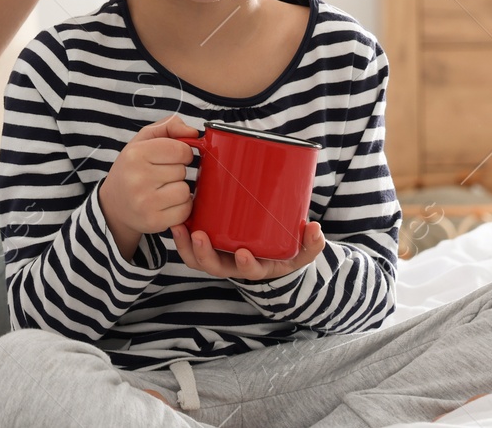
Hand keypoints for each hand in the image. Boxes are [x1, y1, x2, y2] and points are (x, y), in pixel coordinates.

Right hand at [98, 115, 202, 257]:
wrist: (113, 205)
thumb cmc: (132, 168)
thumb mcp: (143, 140)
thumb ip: (169, 126)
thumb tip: (194, 132)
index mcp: (135, 154)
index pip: (179, 149)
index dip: (182, 153)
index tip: (173, 157)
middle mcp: (138, 178)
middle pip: (182, 170)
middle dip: (177, 172)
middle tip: (161, 176)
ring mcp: (145, 202)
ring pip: (185, 191)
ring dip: (180, 190)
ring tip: (164, 190)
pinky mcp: (153, 221)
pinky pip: (184, 211)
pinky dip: (180, 207)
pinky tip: (166, 204)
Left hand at [171, 220, 326, 280]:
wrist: (270, 252)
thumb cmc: (284, 251)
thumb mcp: (302, 252)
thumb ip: (311, 243)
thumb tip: (315, 228)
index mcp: (256, 267)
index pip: (249, 270)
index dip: (245, 265)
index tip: (244, 254)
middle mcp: (233, 265)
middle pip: (214, 266)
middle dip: (205, 254)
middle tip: (200, 236)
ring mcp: (218, 256)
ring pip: (197, 258)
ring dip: (186, 245)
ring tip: (180, 228)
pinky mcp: (207, 243)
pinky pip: (190, 246)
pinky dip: (181, 237)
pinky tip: (176, 221)